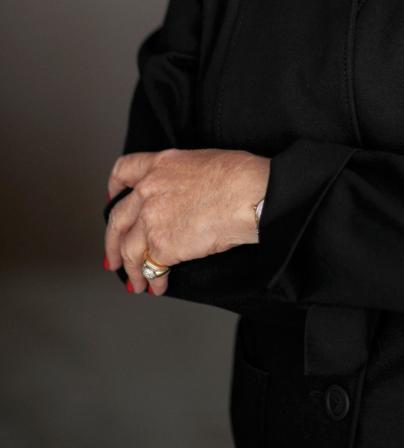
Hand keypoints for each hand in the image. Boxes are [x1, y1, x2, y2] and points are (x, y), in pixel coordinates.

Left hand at [104, 148, 269, 294]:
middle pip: (117, 219)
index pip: (124, 171)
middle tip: (113, 258)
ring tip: (137, 283)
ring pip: (129, 249)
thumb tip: (184, 196)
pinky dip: (154, 279)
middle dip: (112, 243)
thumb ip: (181, 177)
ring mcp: (152, 219)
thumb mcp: (202, 162)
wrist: (248, 194)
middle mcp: (148, 190)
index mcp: (160, 164)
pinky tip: (159, 285)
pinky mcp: (163, 245)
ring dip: (132, 270)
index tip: (112, 198)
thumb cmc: (239, 175)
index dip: (114, 188)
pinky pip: (151, 267)